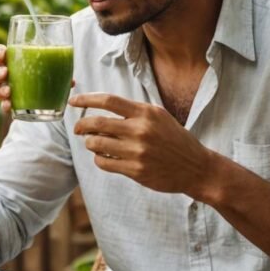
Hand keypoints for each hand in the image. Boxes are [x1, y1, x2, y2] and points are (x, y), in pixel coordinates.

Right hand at [0, 43, 75, 114]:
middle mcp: (6, 74)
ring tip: (8, 92)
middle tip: (5, 74)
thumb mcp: (54, 69)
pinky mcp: (10, 103)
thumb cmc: (48, 74)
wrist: (47, 95)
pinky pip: (3, 104)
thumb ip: (60, 72)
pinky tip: (9, 106)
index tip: (4, 54)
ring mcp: (6, 89)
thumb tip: (71, 82)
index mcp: (13, 60)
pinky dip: (5, 106)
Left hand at [70, 92, 215, 195]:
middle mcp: (140, 130)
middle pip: (97, 123)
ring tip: (93, 144)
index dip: (86, 99)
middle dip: (82, 125)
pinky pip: (104, 163)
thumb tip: (103, 107)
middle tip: (78, 128)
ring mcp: (137, 151)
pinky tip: (103, 157)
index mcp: (146, 113)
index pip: (108, 101)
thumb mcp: (159, 117)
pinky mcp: (136, 170)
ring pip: (97, 144)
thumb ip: (135, 111)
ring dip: (90, 144)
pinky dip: (98, 159)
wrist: (196, 168)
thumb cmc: (175, 140)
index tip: (73, 101)